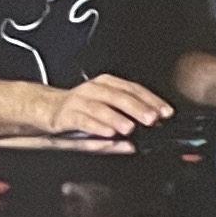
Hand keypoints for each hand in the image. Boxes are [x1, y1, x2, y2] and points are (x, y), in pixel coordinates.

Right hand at [45, 72, 170, 138]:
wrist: (49, 107)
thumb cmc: (84, 107)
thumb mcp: (108, 103)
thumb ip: (130, 109)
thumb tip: (156, 119)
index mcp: (108, 83)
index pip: (134, 89)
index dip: (151, 100)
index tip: (165, 112)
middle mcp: (94, 89)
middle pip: (119, 97)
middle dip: (138, 108)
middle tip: (152, 119)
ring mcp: (80, 101)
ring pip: (100, 108)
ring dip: (117, 119)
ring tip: (130, 128)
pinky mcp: (67, 115)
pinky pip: (83, 121)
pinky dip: (96, 127)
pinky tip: (107, 133)